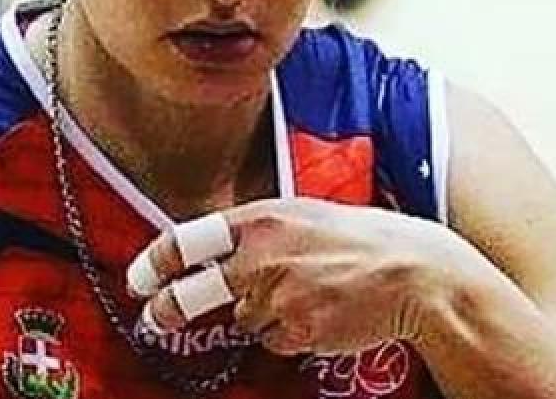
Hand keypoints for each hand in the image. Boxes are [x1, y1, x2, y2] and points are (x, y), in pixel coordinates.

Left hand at [126, 197, 473, 356]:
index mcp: (265, 218)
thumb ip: (264, 231)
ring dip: (260, 314)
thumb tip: (223, 251)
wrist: (417, 275)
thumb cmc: (366, 240)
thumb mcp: (308, 215)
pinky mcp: (298, 332)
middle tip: (154, 318)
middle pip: (194, 292)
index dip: (155, 260)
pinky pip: (274, 341)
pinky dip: (288, 334)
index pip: (190, 238)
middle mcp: (264, 256)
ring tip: (306, 294)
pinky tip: (319, 313)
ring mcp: (280, 297)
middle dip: (168, 310)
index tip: (138, 277)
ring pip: (244, 319)